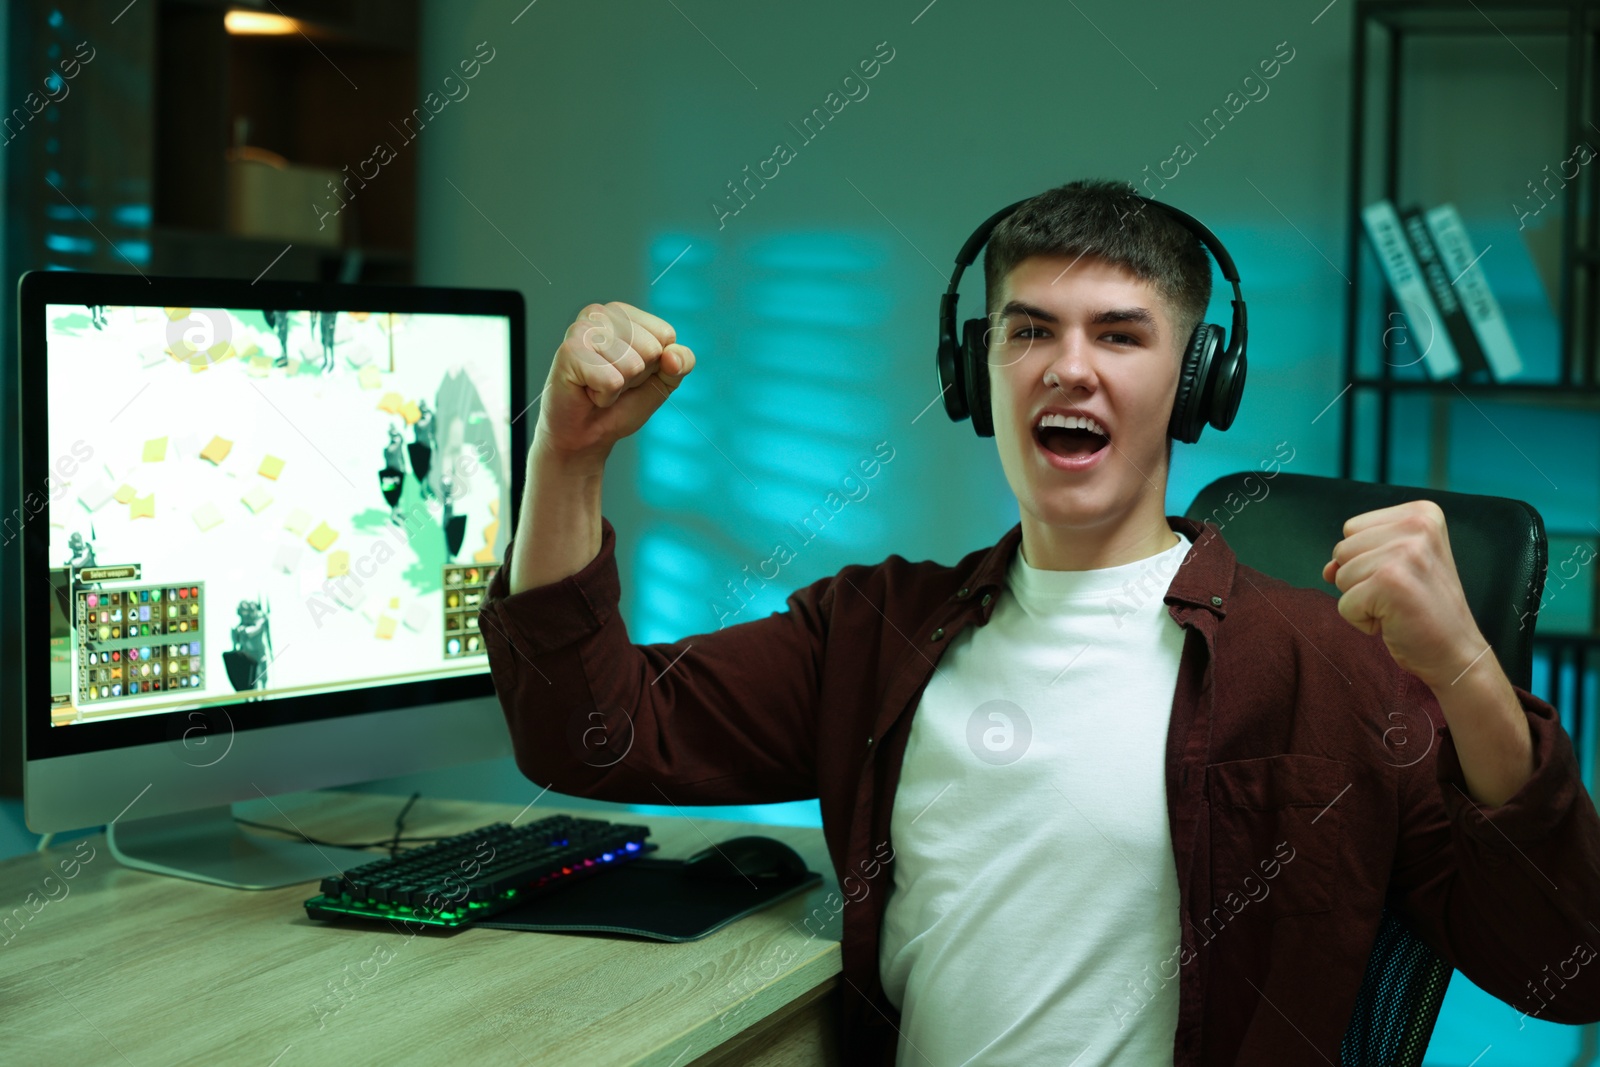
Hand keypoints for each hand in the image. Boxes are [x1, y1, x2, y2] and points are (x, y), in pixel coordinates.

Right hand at [534, 301, 695, 465]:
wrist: (587, 434)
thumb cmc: (621, 403)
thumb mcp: (663, 380)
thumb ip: (682, 362)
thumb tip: (671, 356)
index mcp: (623, 313)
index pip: (665, 334)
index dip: (656, 364)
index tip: (631, 373)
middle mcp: (600, 313)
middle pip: (651, 348)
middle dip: (637, 376)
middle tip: (613, 382)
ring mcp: (582, 330)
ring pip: (632, 364)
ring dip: (619, 387)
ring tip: (599, 387)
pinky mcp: (569, 351)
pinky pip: (612, 380)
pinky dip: (605, 397)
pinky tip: (588, 392)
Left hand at [1321, 500, 1486, 690]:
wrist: (1455, 652)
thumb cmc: (1424, 609)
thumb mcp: (1396, 566)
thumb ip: (1359, 555)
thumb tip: (1328, 569)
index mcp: (1422, 513)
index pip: (1352, 528)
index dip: (1365, 559)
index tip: (1401, 576)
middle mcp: (1417, 526)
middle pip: (1342, 549)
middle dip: (1360, 579)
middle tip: (1399, 594)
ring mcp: (1405, 553)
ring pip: (1340, 575)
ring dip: (1361, 599)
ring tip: (1397, 606)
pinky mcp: (1390, 583)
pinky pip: (1344, 604)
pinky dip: (1361, 620)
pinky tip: (1394, 622)